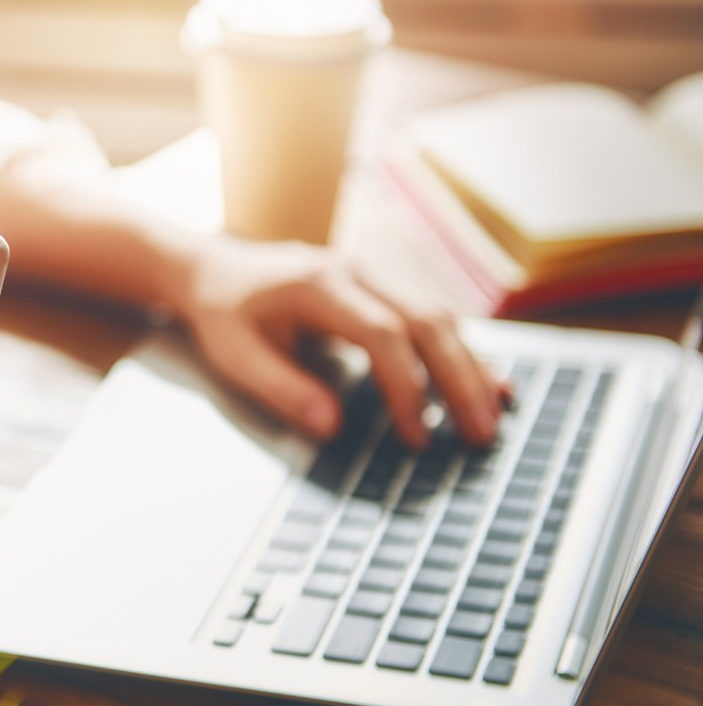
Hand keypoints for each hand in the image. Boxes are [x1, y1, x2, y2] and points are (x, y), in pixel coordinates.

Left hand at [173, 238, 506, 448]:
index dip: (406, 386)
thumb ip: (283, 389)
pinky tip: (486, 382)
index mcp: (321, 285)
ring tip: (493, 417)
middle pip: (427, 320)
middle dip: (460, 379)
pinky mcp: (379, 289)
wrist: (211, 269)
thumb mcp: (236, 355)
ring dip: (469, 366)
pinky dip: (458, 352)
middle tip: (481, 433)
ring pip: (438, 316)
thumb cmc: (221, 312)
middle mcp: (357, 272)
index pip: (382, 333)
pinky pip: (429, 317)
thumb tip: (333, 428)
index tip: (415, 436)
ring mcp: (373, 275)